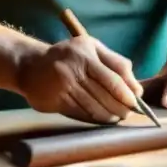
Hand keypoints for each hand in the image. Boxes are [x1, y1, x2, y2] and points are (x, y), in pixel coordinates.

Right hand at [16, 36, 142, 123]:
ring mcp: (62, 86)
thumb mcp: (91, 48)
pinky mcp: (54, 100)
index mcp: (85, 54)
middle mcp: (72, 69)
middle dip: (119, 107)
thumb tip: (136, 87)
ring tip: (116, 118)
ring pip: (92, 107)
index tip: (136, 103)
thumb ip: (115, 63)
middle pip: (103, 95)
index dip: (126, 94)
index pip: (112, 79)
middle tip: (129, 113)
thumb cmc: (68, 55)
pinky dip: (93, 118)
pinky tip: (100, 118)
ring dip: (107, 115)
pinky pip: (79, 112)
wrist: (29, 64)